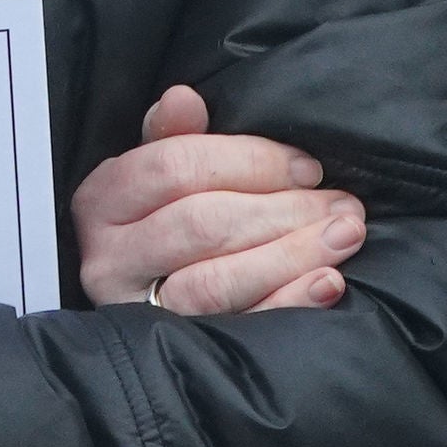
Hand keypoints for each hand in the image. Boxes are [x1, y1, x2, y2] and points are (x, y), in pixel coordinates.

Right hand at [71, 86, 364, 314]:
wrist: (145, 310)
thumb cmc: (165, 219)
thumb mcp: (159, 173)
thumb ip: (174, 135)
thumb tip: (183, 97)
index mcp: (102, 199)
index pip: (175, 168)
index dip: (250, 162)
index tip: (308, 168)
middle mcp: (109, 258)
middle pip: (202, 224)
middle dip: (283, 210)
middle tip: (343, 205)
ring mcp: (137, 311)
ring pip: (215, 282)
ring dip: (291, 255)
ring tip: (344, 237)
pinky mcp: (174, 349)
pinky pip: (237, 328)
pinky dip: (287, 302)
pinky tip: (327, 282)